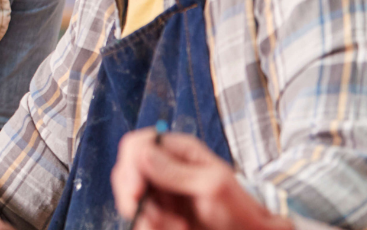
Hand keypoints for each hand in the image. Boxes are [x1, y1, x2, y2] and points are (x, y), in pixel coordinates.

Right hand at [112, 129, 292, 229]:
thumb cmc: (240, 211)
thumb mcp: (211, 187)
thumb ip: (176, 171)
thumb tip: (143, 152)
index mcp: (179, 151)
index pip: (137, 145)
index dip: (130, 166)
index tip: (137, 193)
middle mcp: (165, 167)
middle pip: (126, 174)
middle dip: (136, 200)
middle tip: (157, 221)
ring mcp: (160, 190)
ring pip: (130, 200)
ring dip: (148, 219)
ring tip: (178, 227)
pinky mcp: (159, 211)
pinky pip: (140, 218)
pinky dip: (151, 226)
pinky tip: (176, 229)